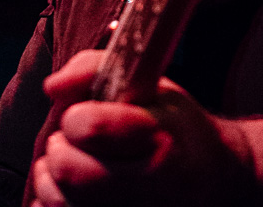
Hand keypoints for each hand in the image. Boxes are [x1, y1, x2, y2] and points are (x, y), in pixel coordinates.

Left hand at [31, 50, 254, 206]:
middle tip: (71, 145)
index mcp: (161, 137)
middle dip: (59, 152)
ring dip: (50, 183)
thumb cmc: (172, 125)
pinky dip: (52, 206)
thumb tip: (51, 87)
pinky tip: (69, 195)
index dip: (75, 118)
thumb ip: (93, 69)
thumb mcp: (148, 83)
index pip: (91, 126)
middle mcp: (153, 185)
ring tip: (70, 169)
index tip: (84, 117)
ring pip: (60, 205)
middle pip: (70, 171)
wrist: (212, 178)